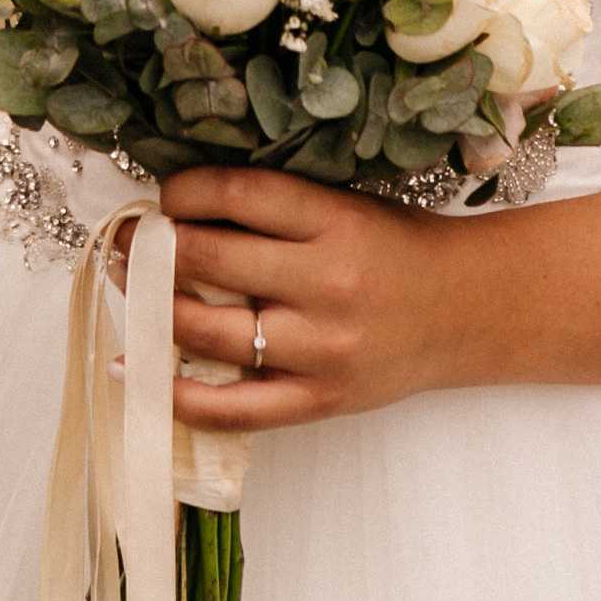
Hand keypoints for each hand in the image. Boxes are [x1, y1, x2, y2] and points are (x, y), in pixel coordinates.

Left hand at [157, 165, 472, 426]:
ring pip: (208, 331)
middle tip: (132, 242)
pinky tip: (137, 369)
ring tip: (132, 289)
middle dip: (154, 248)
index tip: (165, 197)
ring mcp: (321, 350)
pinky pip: (232, 408)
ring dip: (153, 308)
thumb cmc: (398, 251)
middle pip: (210, 260)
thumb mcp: (346, 207)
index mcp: (336, 223)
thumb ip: (276, 209)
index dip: (183, 192)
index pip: (237, 195)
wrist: (468, 310)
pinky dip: (176, 394)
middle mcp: (328, 285)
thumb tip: (181, 208)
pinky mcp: (319, 400)